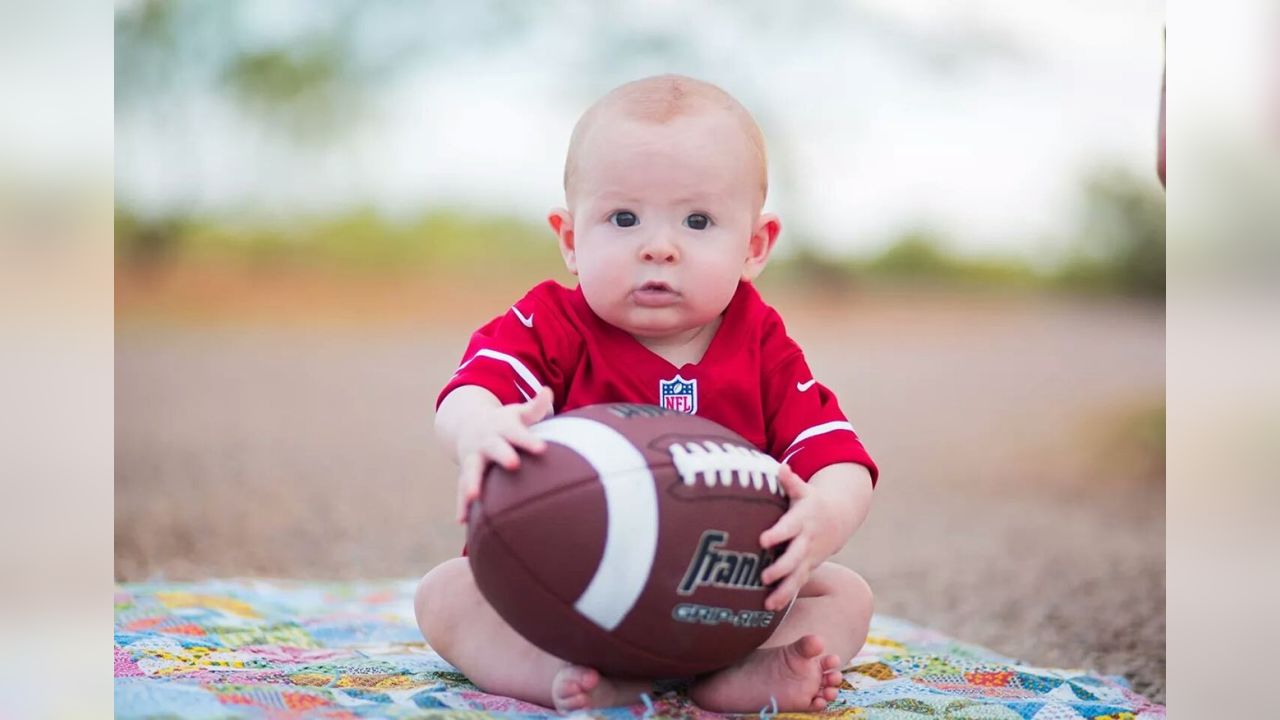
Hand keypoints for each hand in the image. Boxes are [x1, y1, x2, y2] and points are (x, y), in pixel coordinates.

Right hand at [454, 386, 553, 522]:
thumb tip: (548, 391)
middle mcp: (486, 442)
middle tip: (513, 464)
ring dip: (472, 483)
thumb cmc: (504, 422)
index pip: (518, 433)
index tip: (543, 449)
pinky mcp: (466, 473)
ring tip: (474, 497)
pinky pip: (462, 489)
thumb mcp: (519, 413)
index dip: (529, 440)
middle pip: (494, 448)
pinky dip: (462, 504)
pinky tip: (462, 520)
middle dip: (502, 455)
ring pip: (472, 471)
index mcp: (503, 428)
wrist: (469, 425)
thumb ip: (536, 406)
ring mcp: (474, 458)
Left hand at [758, 464, 840, 611]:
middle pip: (794, 556)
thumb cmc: (810, 502)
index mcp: (803, 519)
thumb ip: (790, 481)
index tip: (763, 540)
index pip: (789, 527)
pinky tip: (771, 608)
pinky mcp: (808, 568)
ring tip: (768, 603)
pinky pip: (798, 584)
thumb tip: (781, 467)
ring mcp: (808, 557)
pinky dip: (786, 596)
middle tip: (764, 576)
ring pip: (797, 576)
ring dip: (784, 590)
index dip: (778, 534)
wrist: (838, 518)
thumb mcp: (803, 490)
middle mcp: (806, 540)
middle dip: (781, 568)